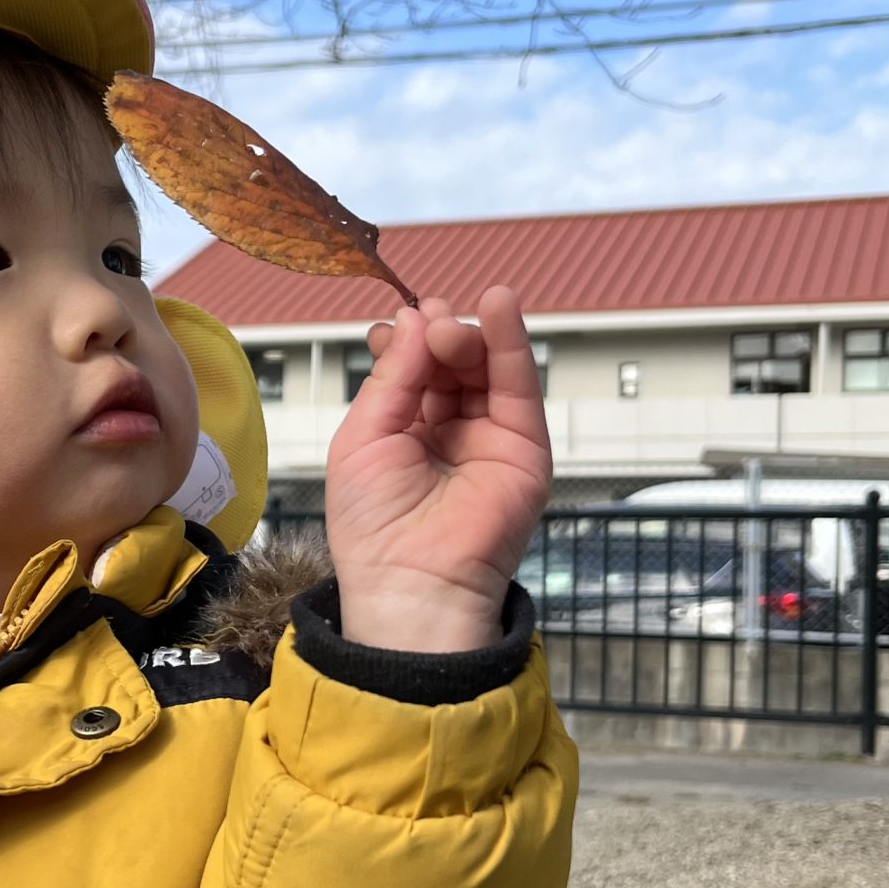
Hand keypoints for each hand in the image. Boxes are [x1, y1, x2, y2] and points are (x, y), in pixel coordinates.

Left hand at [325, 286, 550, 652]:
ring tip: (449, 326)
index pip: (412, 368)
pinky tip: (498, 305)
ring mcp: (489, 437)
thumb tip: (413, 320)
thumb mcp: (363, 438)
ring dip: (468, 334)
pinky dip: (510, 340)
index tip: (393, 327)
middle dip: (437, 334)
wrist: (411, 582)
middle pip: (450, 362)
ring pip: (486, 367)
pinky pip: (520, 384)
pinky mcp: (525, 446)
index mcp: (403, 431)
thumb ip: (392, 377)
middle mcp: (448, 431)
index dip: (406, 341)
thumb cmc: (372, 524)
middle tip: (427, 323)